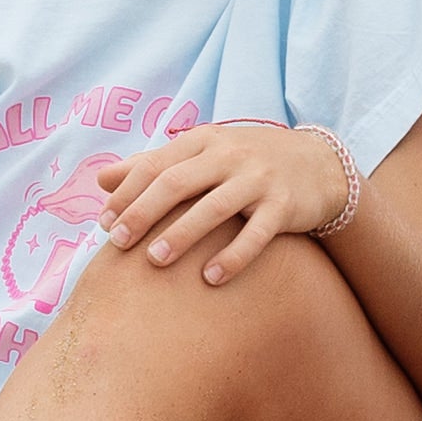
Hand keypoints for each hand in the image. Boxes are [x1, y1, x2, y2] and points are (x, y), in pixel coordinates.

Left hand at [95, 122, 347, 285]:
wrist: (320, 164)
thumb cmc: (247, 162)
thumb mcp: (203, 153)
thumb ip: (154, 165)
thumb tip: (101, 180)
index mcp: (204, 141)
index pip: (156, 165)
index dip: (127, 195)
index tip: (105, 224)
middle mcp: (230, 155)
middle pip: (177, 182)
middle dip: (143, 213)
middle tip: (117, 244)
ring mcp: (259, 179)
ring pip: (214, 208)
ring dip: (181, 234)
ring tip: (155, 261)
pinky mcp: (285, 205)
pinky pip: (257, 233)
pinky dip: (233, 256)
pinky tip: (211, 279)